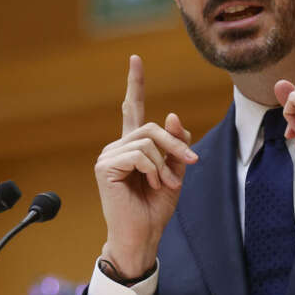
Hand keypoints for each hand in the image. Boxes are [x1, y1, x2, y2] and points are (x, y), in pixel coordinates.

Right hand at [95, 55, 197, 277]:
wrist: (143, 236)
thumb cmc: (155, 209)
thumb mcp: (175, 172)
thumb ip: (175, 145)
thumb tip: (171, 115)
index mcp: (132, 147)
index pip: (131, 109)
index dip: (134, 83)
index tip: (135, 59)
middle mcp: (117, 147)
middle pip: (152, 126)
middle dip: (175, 144)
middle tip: (189, 164)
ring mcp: (109, 156)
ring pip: (147, 140)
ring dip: (165, 164)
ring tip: (164, 184)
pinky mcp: (106, 166)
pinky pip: (139, 154)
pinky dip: (153, 170)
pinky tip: (152, 185)